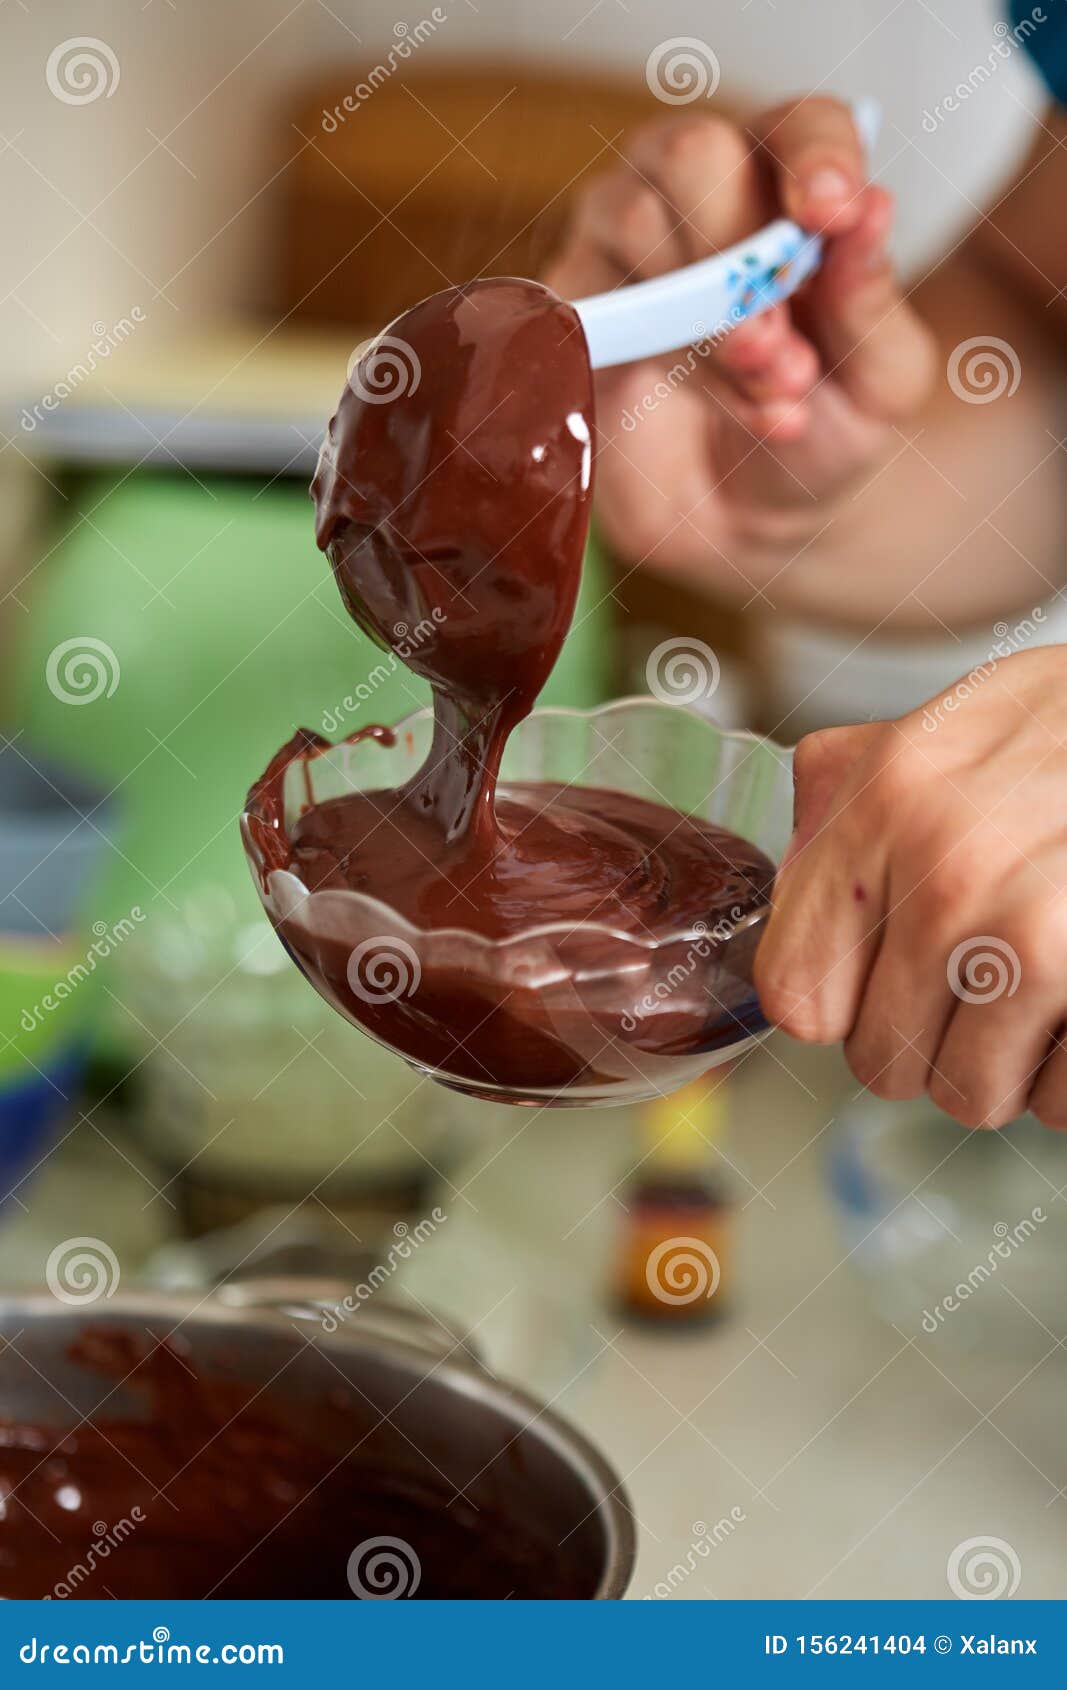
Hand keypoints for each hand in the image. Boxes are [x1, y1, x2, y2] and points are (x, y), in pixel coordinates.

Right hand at [545, 97, 934, 598]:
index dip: (814, 156)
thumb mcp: (878, 382)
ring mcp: (621, 248)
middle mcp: (696, 194)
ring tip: (761, 392)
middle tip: (779, 350)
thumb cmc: (820, 431)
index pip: (798, 125)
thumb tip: (872, 207)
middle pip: (693, 156)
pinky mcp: (575, 313)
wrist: (746, 523)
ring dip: (704, 320)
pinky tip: (694, 403)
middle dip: (740, 253)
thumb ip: (871, 301)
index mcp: (788, 185)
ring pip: (634, 223)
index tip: (830, 214)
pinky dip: (644, 353)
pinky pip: (585, 300)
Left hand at [754, 646, 1066, 1130]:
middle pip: (881, 1061)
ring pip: (968, 1096)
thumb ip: (842, 797)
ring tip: (1040, 993)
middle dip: (928, 1041)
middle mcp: (945, 874)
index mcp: (883, 807)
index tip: (875, 983)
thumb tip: (787, 883)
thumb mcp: (940, 726)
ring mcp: (1033, 936)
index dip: (840, 1003)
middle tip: (978, 985)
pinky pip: (1058, 1106)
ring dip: (1005, 1065)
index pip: (796, 994)